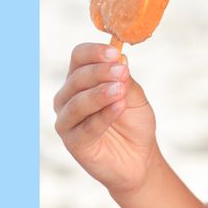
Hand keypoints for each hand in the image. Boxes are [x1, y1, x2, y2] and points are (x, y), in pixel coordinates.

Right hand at [53, 43, 158, 194]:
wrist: (139, 155)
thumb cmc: (133, 120)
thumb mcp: (135, 95)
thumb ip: (125, 79)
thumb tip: (119, 59)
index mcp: (81, 79)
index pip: (78, 57)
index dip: (94, 52)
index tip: (114, 52)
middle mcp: (68, 98)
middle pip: (76, 77)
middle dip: (101, 72)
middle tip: (122, 71)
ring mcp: (67, 121)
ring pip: (76, 103)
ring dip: (99, 93)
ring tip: (120, 89)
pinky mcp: (73, 143)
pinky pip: (85, 127)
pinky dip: (103, 115)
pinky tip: (119, 106)